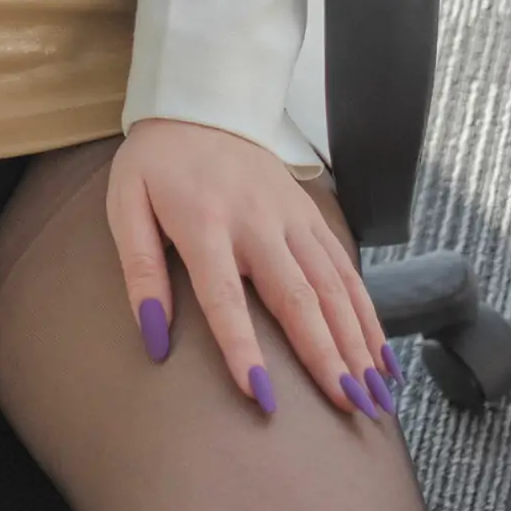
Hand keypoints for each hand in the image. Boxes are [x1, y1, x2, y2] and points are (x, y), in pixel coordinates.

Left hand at [106, 118, 396, 419]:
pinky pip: (346, 270)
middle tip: (350, 408)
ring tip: (375, 396)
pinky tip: (383, 357)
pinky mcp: (312, 217)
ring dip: (357, 344)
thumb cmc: (157, 164)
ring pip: (333, 288)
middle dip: (327, 356)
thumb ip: (140, 271)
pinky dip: (368, 315)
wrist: (203, 102)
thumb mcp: (127, 206)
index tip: (261, 396)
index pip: (225, 297)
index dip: (242, 348)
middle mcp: (257, 223)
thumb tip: (153, 339)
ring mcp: (292, 219)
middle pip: (298, 298)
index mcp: (204, 224)